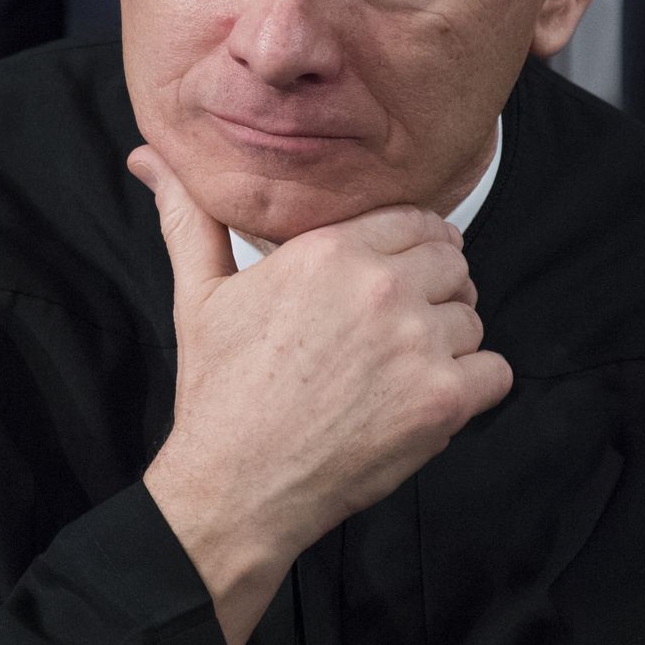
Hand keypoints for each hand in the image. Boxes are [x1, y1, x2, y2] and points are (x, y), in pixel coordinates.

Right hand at [128, 145, 511, 644]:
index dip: (411, 247)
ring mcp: (417, 344)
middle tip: (396, 328)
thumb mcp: (199, 293)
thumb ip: (189, 216)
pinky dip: (472, 387)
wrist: (236, 485)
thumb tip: (149, 159)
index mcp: (329, 250)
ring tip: (400, 369)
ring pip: (473, 317)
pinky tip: (425, 399)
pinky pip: (495, 372)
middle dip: (432, 290)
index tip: (396, 276)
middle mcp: (380, 288)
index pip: (415, 220)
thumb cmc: (218, 390)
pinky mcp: (443, 401)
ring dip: (449, 341)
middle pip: (452, 263)